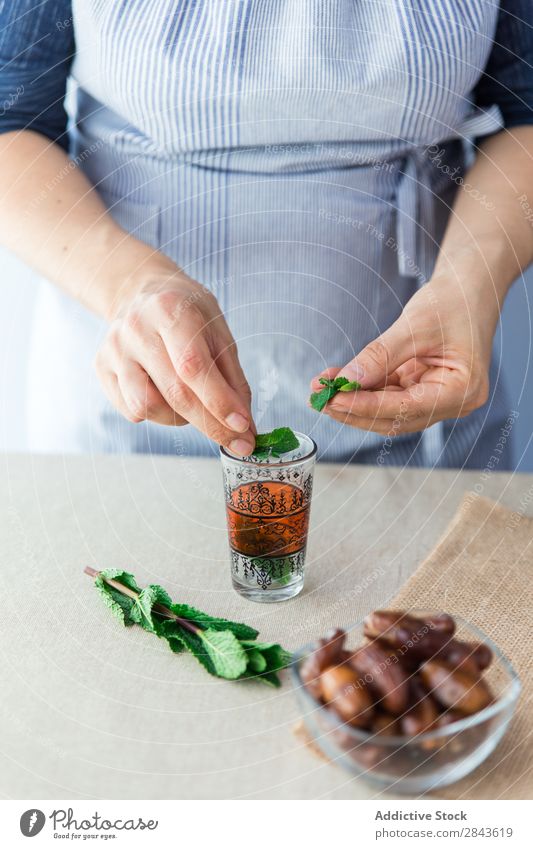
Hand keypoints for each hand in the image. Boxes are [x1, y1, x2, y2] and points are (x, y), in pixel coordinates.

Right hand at [95, 272, 255, 453]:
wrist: (142, 294)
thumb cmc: (188, 315)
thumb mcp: (219, 332)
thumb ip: (232, 378)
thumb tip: (243, 426)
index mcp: (169, 310)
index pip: (193, 366)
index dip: (219, 402)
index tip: (243, 428)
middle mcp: (135, 328)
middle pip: (174, 392)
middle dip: (210, 424)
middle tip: (237, 441)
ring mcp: (114, 349)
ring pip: (147, 407)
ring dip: (179, 419)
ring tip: (192, 400)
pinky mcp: (101, 367)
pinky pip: (132, 411)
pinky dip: (157, 414)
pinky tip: (166, 393)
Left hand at [309, 276, 498, 434]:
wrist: (469, 287)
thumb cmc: (454, 300)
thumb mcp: (416, 325)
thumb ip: (381, 356)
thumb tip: (348, 379)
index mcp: (462, 391)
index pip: (406, 408)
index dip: (367, 406)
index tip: (334, 398)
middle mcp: (452, 402)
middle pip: (395, 418)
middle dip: (354, 409)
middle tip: (318, 398)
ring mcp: (436, 398)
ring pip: (388, 410)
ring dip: (354, 400)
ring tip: (321, 387)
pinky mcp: (422, 389)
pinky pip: (388, 395)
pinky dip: (363, 388)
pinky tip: (338, 379)